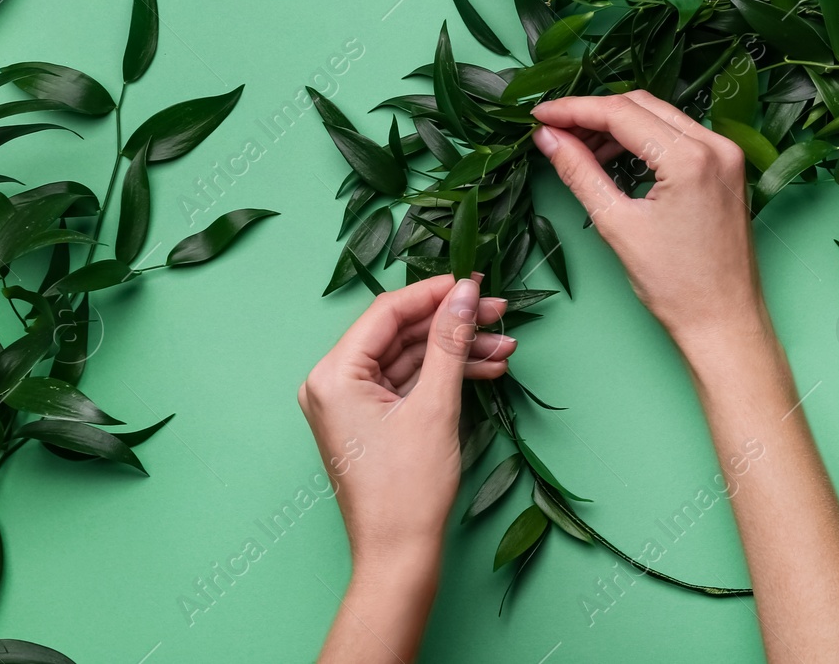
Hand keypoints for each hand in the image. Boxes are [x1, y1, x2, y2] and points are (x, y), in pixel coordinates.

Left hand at [298, 274, 514, 576]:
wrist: (399, 556)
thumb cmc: (408, 488)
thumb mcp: (435, 405)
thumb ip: (450, 341)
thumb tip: (466, 293)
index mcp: (333, 374)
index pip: (387, 312)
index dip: (435, 293)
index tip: (476, 282)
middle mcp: (333, 383)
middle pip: (400, 333)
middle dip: (453, 324)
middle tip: (499, 313)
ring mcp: (351, 403)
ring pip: (410, 358)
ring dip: (457, 351)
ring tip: (504, 348)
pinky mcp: (371, 421)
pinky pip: (409, 383)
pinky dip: (445, 376)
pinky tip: (486, 370)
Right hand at [531, 89, 764, 348]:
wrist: (724, 322)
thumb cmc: (676, 286)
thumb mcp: (617, 224)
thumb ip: (580, 172)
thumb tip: (548, 138)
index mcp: (691, 158)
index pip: (621, 113)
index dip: (573, 110)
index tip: (540, 115)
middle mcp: (716, 145)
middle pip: (642, 105)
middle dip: (593, 113)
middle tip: (553, 129)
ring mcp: (727, 155)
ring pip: (660, 116)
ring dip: (617, 125)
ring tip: (577, 146)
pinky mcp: (727, 168)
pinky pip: (678, 136)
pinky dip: (643, 139)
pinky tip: (613, 156)